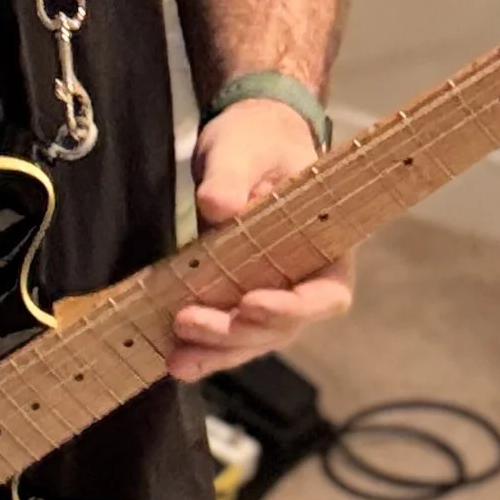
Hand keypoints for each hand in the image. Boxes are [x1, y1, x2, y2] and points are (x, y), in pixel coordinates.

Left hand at [169, 95, 355, 382]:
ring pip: (252, 339)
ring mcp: (271, 292)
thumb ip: (231, 175)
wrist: (243, 143)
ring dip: (216, 351)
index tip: (251, 303)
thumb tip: (216, 205)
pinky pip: (227, 331)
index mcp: (327, 245)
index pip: (326, 294)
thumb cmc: (257, 141)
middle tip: (191, 323)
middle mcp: (304, 278)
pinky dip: (202, 348)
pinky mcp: (236, 296)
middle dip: (238, 335)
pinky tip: (172, 357)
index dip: (293, 308)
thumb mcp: (243, 147)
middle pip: (282, 327)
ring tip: (176, 359)